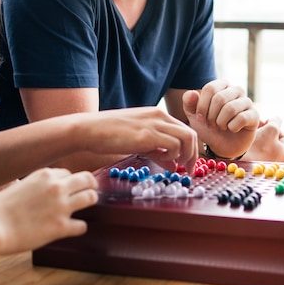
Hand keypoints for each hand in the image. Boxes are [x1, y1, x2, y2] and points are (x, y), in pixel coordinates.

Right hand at [0, 167, 98, 254]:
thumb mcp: (19, 186)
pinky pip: (82, 226)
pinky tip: (72, 229)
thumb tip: (43, 192)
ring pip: (91, 197)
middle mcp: (57, 187)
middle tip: (90, 191)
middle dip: (89, 185)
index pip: (68, 173)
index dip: (68, 182)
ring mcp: (61, 206)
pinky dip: (78, 228)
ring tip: (85, 207)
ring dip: (89, 202)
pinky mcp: (62, 227)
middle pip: (86, 180)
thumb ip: (36, 186)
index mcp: (45, 175)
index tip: (68, 188)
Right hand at [81, 106, 198, 167]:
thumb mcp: (139, 142)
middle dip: (194, 155)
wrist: (89, 129)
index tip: (189, 164)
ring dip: (185, 155)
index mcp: (158, 115)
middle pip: (191, 134)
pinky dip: (173, 156)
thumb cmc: (110, 135)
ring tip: (175, 165)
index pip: (186, 129)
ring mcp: (154, 124)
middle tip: (189, 170)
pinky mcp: (147, 135)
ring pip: (187, 138)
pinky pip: (174, 145)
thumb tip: (173, 165)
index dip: (191, 149)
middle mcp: (159, 116)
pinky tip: (160, 160)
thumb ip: (158, 151)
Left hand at [182, 80, 257, 157]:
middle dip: (211, 116)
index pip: (210, 88)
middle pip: (220, 98)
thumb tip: (192, 93)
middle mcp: (236, 90)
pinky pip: (241, 118)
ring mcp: (247, 101)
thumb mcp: (195, 116)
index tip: (200, 118)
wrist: (222, 145)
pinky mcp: (255, 115)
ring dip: (221, 122)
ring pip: (230, 108)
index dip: (202, 106)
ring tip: (221, 127)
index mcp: (222, 85)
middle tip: (211, 124)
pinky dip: (232, 127)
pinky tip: (232, 129)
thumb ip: (189, 103)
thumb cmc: (209, 127)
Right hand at [244, 117, 283, 161]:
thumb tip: (277, 119)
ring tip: (251, 132)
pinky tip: (247, 139)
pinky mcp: (258, 163)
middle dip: (264, 130)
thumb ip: (277, 121)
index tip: (263, 124)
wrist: (240, 161)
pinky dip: (254, 143)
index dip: (272, 126)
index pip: (282, 134)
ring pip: (265, 143)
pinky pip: (259, 149)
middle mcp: (280, 161)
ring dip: (259, 135)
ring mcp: (269, 163)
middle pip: (273, 139)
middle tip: (256, 126)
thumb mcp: (271, 129)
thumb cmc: (258, 146)